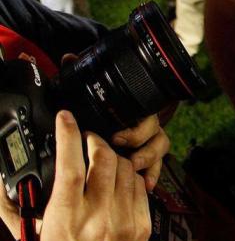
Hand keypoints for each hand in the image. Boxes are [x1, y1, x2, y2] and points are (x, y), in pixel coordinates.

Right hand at [0, 111, 150, 240]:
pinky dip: (129, 177)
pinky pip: (140, 186)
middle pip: (104, 158)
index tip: (65, 118)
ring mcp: (123, 219)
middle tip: (86, 140)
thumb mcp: (32, 239)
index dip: (68, 135)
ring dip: (114, 157)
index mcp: (66, 218)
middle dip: (94, 141)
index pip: (70, 165)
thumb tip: (2, 184)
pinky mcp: (142, 224)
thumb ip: (14, 209)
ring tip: (102, 161)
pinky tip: (118, 181)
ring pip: (125, 167)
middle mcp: (97, 216)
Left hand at [58, 55, 168, 190]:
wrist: (97, 139)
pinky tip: (145, 183)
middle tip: (120, 149)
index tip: (116, 136)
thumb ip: (76, 76)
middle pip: (153, 129)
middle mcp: (141, 126)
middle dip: (139, 141)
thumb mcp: (80, 100)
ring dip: (149, 157)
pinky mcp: (146, 161)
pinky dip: (153, 173)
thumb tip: (69, 56)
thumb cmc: (88, 120)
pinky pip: (158, 165)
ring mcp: (146, 143)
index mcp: (127, 111)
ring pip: (160, 145)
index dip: (135, 126)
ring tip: (133, 168)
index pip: (142, 112)